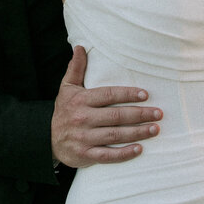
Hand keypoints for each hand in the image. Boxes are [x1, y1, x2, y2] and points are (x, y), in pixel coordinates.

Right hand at [51, 46, 162, 166]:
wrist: (46, 138)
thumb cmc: (64, 110)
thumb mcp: (67, 87)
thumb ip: (76, 68)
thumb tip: (80, 47)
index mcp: (81, 100)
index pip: (108, 95)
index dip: (127, 94)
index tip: (145, 95)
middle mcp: (82, 118)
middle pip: (115, 116)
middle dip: (139, 114)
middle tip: (158, 113)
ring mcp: (84, 138)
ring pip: (114, 136)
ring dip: (137, 133)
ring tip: (154, 129)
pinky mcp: (85, 155)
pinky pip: (107, 156)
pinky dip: (124, 154)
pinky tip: (139, 149)